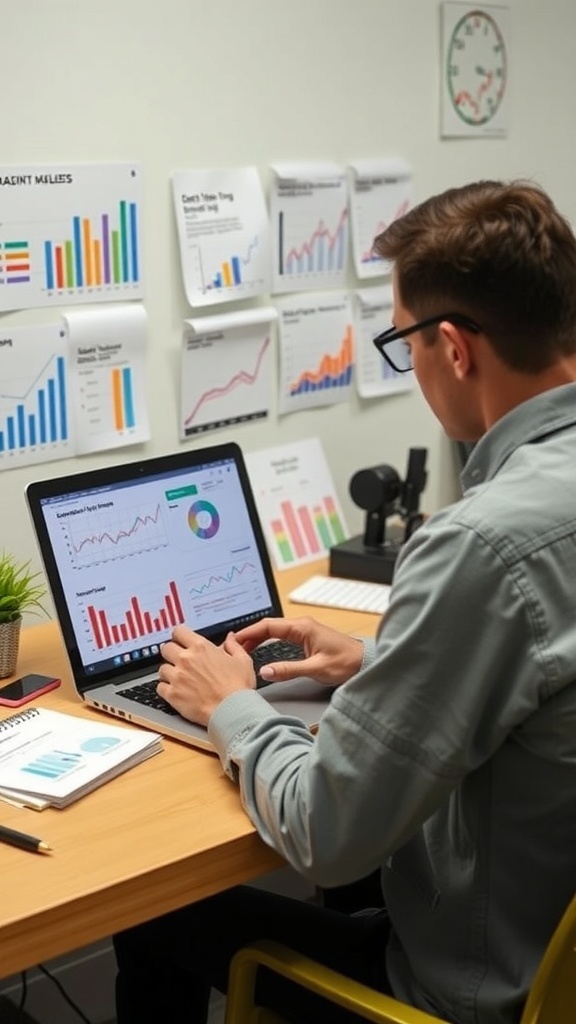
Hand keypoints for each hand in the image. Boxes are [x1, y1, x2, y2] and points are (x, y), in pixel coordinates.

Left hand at [157, 625, 255, 726]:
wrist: (233, 711)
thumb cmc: (238, 688)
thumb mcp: (243, 660)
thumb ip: (233, 646)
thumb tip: (230, 638)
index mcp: (201, 648)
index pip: (178, 631)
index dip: (180, 636)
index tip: (182, 641)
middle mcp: (186, 659)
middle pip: (166, 648)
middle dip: (172, 652)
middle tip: (179, 660)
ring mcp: (177, 677)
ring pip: (162, 668)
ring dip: (169, 672)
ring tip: (179, 678)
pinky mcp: (172, 694)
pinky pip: (160, 687)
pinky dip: (165, 689)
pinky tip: (175, 691)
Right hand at [231, 615, 363, 686]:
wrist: (364, 662)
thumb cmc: (345, 663)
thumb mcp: (315, 669)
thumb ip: (288, 670)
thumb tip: (264, 671)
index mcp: (302, 627)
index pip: (268, 626)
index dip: (249, 633)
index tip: (235, 640)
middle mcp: (302, 625)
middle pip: (269, 627)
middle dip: (250, 635)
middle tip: (234, 647)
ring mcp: (304, 630)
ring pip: (274, 631)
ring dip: (258, 638)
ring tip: (243, 649)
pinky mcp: (307, 638)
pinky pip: (282, 636)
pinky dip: (268, 642)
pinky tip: (262, 649)